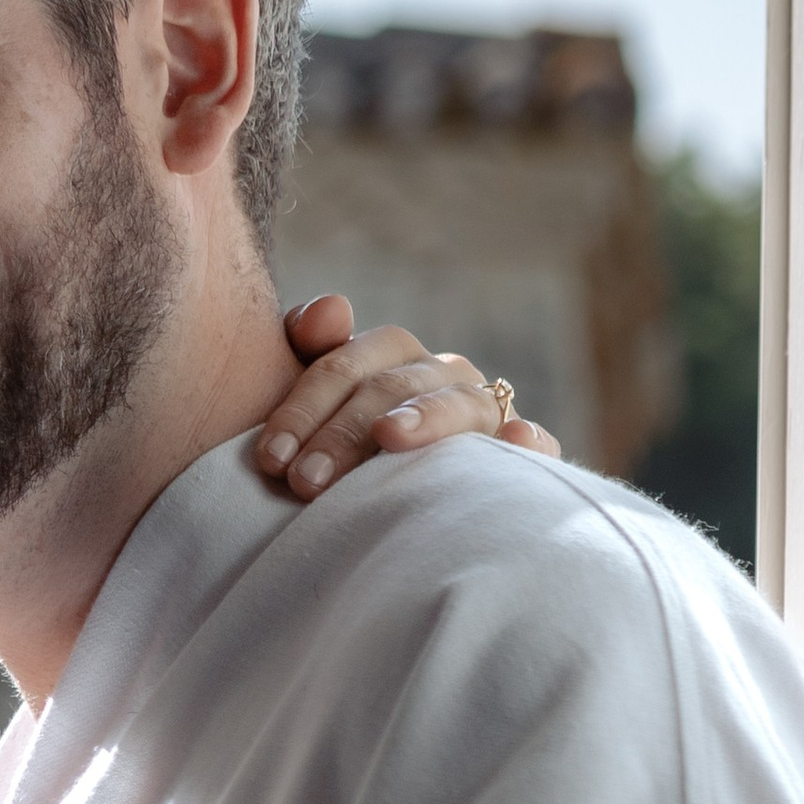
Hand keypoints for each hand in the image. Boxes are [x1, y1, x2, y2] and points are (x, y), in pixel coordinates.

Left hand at [259, 294, 564, 496]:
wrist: (396, 493)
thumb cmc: (340, 447)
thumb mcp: (316, 399)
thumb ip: (307, 345)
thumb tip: (331, 310)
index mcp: (390, 356)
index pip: (345, 365)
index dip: (303, 407)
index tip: (270, 459)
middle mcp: (440, 374)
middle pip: (392, 388)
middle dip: (344, 433)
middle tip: (304, 482)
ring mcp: (481, 411)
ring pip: (456, 405)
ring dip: (423, 419)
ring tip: (390, 438)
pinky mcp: (515, 453)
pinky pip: (532, 443)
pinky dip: (528, 441)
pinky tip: (515, 441)